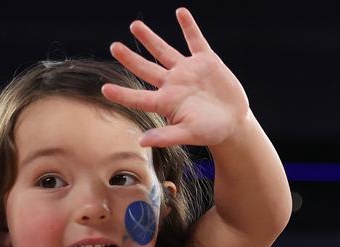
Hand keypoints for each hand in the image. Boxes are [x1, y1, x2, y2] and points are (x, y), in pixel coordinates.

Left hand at [103, 8, 250, 148]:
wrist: (234, 122)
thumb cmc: (210, 131)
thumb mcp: (190, 135)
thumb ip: (167, 136)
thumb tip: (142, 142)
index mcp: (167, 102)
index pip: (140, 98)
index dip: (123, 94)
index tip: (105, 89)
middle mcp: (173, 84)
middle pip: (146, 69)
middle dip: (130, 58)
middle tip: (114, 47)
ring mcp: (188, 71)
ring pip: (164, 51)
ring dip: (150, 38)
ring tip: (134, 26)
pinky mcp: (206, 62)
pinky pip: (195, 41)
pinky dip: (189, 27)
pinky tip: (181, 12)